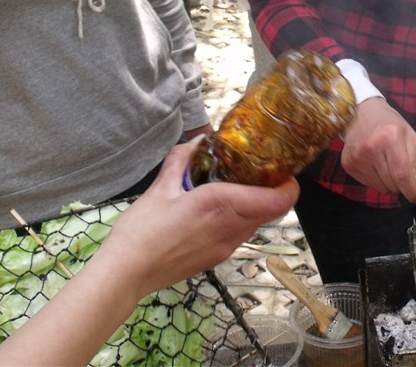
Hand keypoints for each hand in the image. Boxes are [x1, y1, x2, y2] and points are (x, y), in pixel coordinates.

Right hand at [99, 137, 298, 297]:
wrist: (126, 273)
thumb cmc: (142, 230)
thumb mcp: (161, 186)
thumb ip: (182, 159)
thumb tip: (198, 141)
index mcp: (221, 205)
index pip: (278, 200)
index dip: (289, 185)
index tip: (282, 170)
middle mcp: (231, 228)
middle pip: (272, 211)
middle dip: (271, 191)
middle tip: (257, 173)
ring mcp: (225, 247)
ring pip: (256, 223)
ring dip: (254, 206)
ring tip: (233, 189)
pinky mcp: (216, 259)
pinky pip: (238, 235)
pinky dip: (237, 220)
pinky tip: (214, 211)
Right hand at [340, 97, 415, 202]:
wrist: (361, 113)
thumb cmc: (389, 123)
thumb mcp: (409, 136)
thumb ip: (414, 162)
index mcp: (390, 138)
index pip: (401, 175)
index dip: (412, 191)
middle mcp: (371, 148)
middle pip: (392, 184)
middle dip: (402, 185)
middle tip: (402, 174)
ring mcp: (357, 157)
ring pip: (380, 187)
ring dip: (389, 183)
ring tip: (387, 165)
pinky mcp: (348, 164)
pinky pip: (368, 184)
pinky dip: (377, 180)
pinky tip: (375, 164)